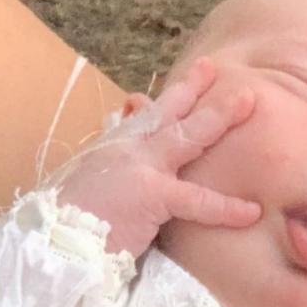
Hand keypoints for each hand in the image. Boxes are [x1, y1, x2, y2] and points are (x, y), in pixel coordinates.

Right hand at [54, 56, 260, 256]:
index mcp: (112, 147)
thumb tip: (114, 136)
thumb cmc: (68, 219)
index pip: (140, 117)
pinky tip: (251, 210)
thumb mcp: (87, 181)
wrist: (55, 240)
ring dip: (220, 116)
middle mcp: (127, 148)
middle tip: (212, 66)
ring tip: (250, 101)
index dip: (161, 100)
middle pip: (166, 111)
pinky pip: (199, 200)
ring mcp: (142, 166)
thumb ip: (107, 161)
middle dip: (193, 87)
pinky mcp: (153, 194)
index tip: (180, 85)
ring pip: (188, 135)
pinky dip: (227, 207)